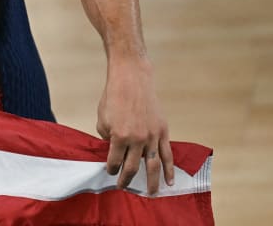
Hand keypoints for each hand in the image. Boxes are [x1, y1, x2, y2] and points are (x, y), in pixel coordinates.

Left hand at [96, 57, 173, 194]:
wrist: (132, 79)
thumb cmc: (113, 97)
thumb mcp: (102, 118)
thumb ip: (107, 137)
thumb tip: (113, 150)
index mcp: (119, 136)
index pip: (114, 162)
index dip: (111, 169)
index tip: (110, 172)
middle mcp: (137, 139)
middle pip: (132, 168)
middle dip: (126, 180)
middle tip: (123, 187)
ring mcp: (151, 136)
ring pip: (152, 165)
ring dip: (151, 182)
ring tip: (150, 193)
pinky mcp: (162, 131)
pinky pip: (167, 155)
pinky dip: (169, 170)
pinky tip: (169, 181)